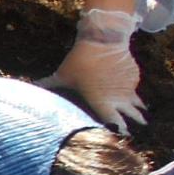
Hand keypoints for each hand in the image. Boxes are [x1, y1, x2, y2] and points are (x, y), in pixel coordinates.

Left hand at [41, 7, 145, 131]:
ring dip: (138, 109)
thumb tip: (31, 86)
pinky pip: (135, 87)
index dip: (117, 130)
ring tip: (142, 116)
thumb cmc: (80, 60)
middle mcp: (118, 97)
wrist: (103, 39)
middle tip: (137, 129)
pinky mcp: (134, 75)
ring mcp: (129, 86)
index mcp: (102, 101)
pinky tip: (132, 94)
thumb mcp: (62, 74)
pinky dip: (134, 91)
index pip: (113, 122)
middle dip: (134, 122)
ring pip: (137, 102)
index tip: (119, 135)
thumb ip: (48, 84)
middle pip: (133, 115)